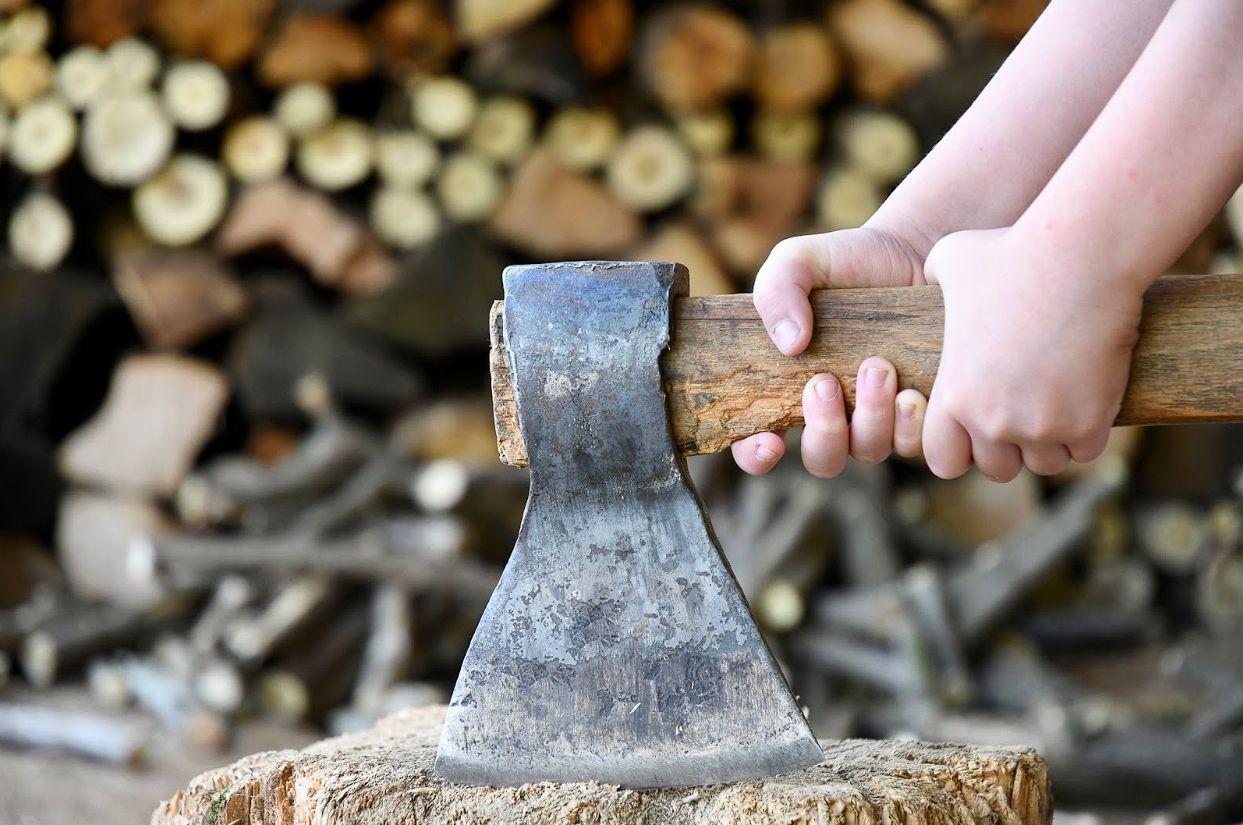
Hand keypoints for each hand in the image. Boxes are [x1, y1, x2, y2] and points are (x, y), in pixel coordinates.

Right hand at [732, 225, 930, 477]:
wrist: (914, 250)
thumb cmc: (847, 261)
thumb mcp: (797, 260)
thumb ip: (776, 290)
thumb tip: (790, 343)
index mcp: (789, 388)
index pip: (757, 443)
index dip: (755, 455)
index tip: (770, 443)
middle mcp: (834, 413)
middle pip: (822, 458)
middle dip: (823, 430)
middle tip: (825, 383)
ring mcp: (878, 417)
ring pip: (868, 451)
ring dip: (870, 419)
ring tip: (878, 366)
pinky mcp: (919, 413)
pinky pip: (915, 445)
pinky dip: (910, 425)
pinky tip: (914, 392)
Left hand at [920, 226, 1142, 479]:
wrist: (1078, 257)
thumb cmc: (1010, 252)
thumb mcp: (950, 259)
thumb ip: (932, 279)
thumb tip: (923, 275)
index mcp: (952, 396)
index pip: (941, 458)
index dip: (957, 447)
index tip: (972, 428)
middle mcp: (992, 421)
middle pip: (997, 468)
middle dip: (1007, 449)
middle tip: (1021, 418)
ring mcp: (1041, 426)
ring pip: (1044, 463)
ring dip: (1049, 444)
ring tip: (1055, 409)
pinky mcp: (1088, 423)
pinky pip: (1084, 451)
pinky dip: (1088, 434)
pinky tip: (1089, 404)